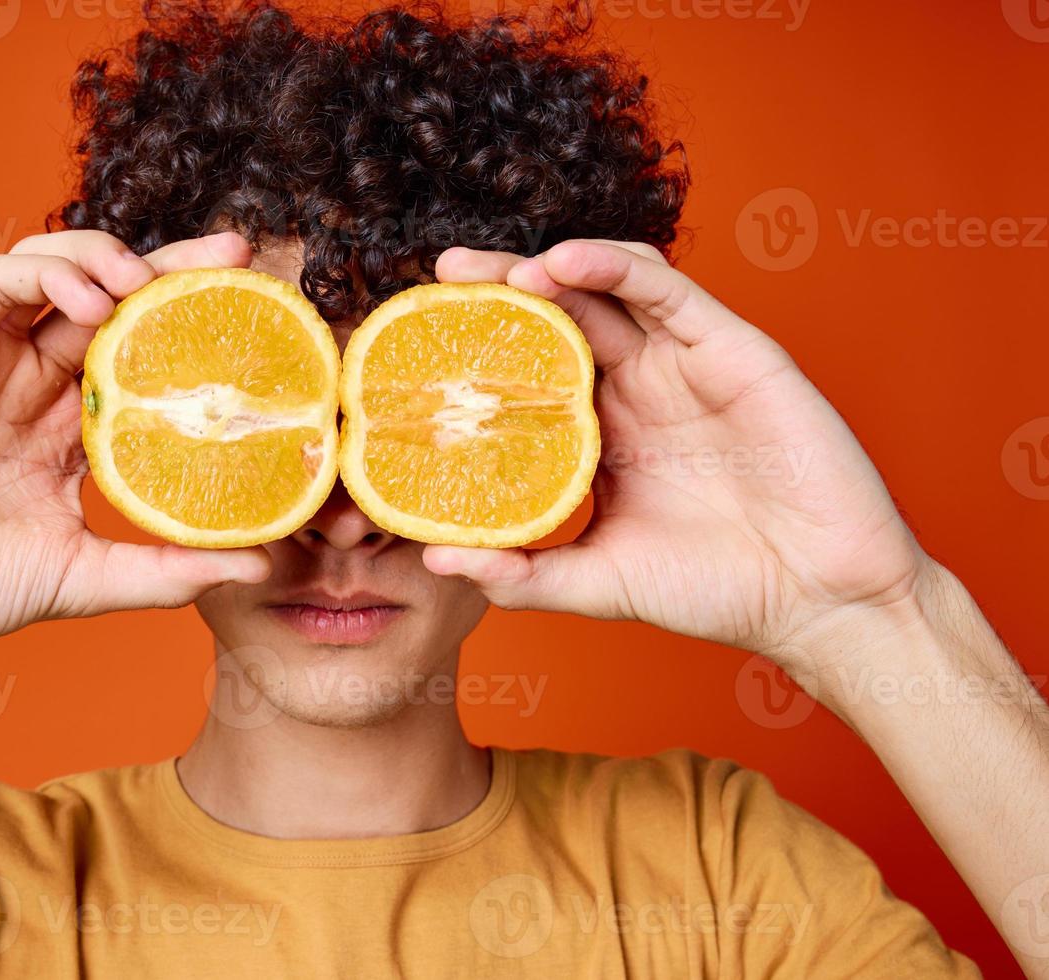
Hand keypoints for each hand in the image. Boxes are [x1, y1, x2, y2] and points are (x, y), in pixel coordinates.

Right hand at [0, 230, 269, 666]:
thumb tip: (259, 560)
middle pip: (111, 299)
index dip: (192, 324)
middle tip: (232, 254)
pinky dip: (46, 272)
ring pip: (53, 270)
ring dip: (106, 260)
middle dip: (171, 268)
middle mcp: (29, 382)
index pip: (143, 354)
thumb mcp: (85, 577)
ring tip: (147, 283)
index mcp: (67, 427)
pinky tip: (88, 297)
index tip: (255, 310)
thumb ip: (166, 569)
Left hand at [423, 240, 929, 662]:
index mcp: (602, 435)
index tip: (419, 341)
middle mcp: (637, 390)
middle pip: (558, 316)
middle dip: (499, 291)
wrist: (820, 600)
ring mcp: (682, 365)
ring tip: (497, 276)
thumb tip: (435, 559)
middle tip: (443, 277)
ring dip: (550, 269)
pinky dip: (613, 267)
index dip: (479, 349)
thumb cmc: (717, 591)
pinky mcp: (731, 348)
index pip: (528, 371)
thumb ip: (522, 574)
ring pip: (607, 288)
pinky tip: (562, 264)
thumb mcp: (599, 582)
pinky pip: (666, 291)